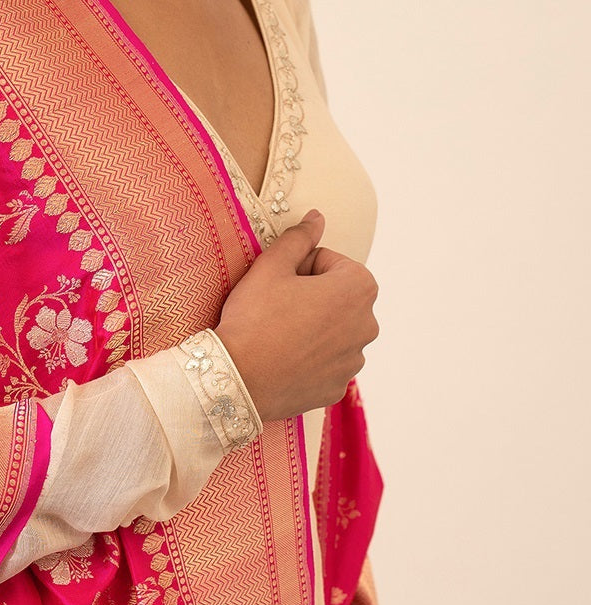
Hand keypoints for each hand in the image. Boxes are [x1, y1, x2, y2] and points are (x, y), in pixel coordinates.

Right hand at [214, 210, 378, 422]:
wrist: (237, 379)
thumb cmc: (254, 319)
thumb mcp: (271, 267)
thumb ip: (299, 238)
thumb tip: (317, 218)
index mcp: (359, 288)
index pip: (329, 262)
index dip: (299, 268)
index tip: (278, 283)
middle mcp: (367, 325)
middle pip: (336, 298)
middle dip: (311, 298)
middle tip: (275, 308)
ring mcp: (354, 360)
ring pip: (332, 332)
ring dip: (312, 328)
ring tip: (278, 335)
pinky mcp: (338, 387)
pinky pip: (325, 364)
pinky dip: (309, 359)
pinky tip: (282, 359)